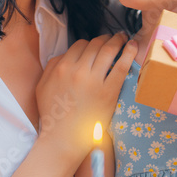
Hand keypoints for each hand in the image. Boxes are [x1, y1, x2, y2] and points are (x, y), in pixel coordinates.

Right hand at [35, 33, 136, 164]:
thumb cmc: (52, 115)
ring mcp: (94, 81)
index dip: (90, 43)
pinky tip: (134, 46)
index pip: (80, 45)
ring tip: (125, 38)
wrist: (62, 139)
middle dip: (106, 38)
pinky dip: (129, 53)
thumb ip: (51, 66)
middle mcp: (78, 70)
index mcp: (61, 67)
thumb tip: (64, 55)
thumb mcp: (42, 87)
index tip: (97, 45)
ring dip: (118, 40)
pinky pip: (121, 67)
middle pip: (95, 44)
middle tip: (114, 38)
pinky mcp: (109, 92)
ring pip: (108, 50)